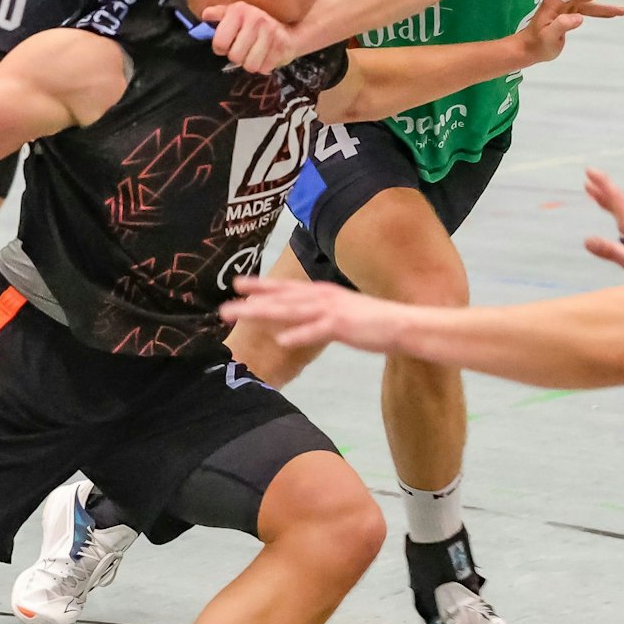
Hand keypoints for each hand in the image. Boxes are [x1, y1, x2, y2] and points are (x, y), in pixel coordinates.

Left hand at [198, 0, 292, 73]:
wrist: (290, 29)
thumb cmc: (255, 24)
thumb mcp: (235, 14)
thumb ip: (218, 14)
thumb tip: (205, 16)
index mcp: (239, 10)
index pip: (219, 43)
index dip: (220, 48)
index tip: (227, 45)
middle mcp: (255, 19)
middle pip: (235, 57)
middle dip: (238, 57)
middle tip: (244, 50)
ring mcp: (271, 32)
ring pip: (250, 65)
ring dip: (251, 63)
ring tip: (254, 54)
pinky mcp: (282, 46)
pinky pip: (264, 68)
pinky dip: (264, 66)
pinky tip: (266, 56)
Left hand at [219, 276, 409, 352]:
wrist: (400, 324)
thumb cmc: (371, 321)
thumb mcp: (340, 312)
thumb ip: (317, 314)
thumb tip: (293, 324)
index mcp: (321, 293)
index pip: (285, 288)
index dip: (260, 285)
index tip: (237, 284)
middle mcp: (321, 297)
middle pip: (280, 299)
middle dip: (251, 302)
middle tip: (223, 308)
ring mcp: (330, 310)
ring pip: (290, 311)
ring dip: (263, 312)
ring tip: (241, 314)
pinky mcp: (341, 326)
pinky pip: (315, 331)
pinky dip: (298, 334)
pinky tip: (281, 339)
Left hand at [516, 0, 623, 64]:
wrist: (529, 49)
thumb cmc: (536, 43)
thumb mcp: (548, 37)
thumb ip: (562, 25)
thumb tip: (579, 18)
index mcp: (556, 0)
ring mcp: (566, 5)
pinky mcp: (570, 12)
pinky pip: (589, 9)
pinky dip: (602, 11)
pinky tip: (614, 14)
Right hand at [579, 168, 623, 280]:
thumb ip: (610, 251)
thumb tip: (587, 240)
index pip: (617, 198)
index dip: (602, 183)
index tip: (589, 171)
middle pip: (619, 203)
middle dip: (603, 191)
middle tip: (588, 180)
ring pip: (623, 212)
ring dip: (609, 203)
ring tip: (597, 197)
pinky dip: (618, 216)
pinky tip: (619, 224)